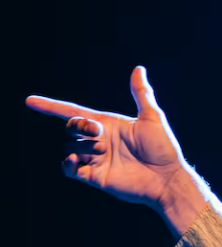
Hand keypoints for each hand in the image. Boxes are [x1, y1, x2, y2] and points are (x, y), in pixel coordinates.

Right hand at [26, 66, 187, 208]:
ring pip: (71, 147)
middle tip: (97, 132)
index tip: (30, 101)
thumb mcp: (152, 117)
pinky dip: (67, 163)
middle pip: (72, 127)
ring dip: (81, 145)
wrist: (166, 177)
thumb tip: (138, 69)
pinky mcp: (94, 176)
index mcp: (109, 124)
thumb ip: (141, 93)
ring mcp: (95, 159)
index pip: (75, 112)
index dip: (52, 106)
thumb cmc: (163, 147)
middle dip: (78, 126)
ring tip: (102, 150)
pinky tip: (75, 159)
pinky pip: (69, 169)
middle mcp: (100, 140)